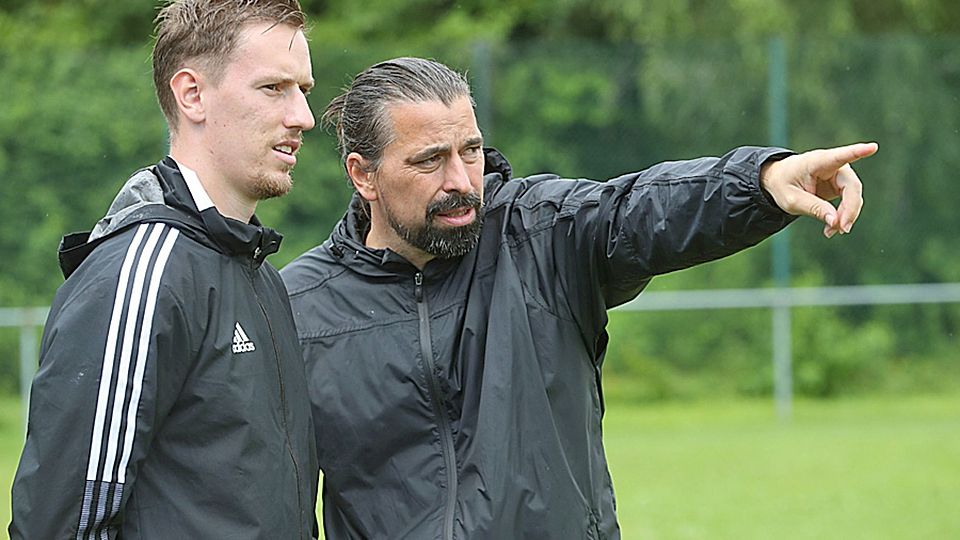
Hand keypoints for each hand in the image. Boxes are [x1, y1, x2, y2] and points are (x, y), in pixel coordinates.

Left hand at [760, 142, 877, 237]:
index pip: (840, 156)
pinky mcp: (840, 187)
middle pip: (852, 187)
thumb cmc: (783, 184)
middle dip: (850, 209)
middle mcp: (833, 165)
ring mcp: (839, 176)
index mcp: (817, 161)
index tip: (872, 147)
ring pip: (854, 197)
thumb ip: (814, 208)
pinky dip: (842, 217)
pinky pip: (848, 203)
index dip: (857, 152)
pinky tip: (832, 229)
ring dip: (846, 216)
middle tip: (842, 229)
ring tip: (831, 232)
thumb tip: (837, 222)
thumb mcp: (791, 200)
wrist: (778, 181)